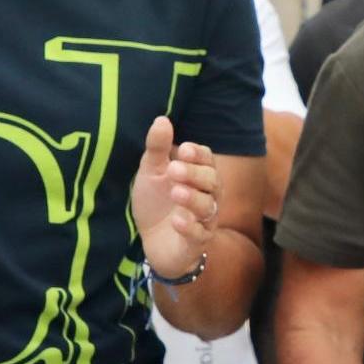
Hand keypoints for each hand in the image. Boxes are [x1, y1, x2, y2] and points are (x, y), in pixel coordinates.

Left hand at [128, 116, 220, 275]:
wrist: (151, 241)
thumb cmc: (156, 202)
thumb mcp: (151, 172)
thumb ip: (157, 148)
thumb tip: (162, 119)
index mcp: (198, 175)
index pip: (208, 160)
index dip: (198, 154)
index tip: (183, 149)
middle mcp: (208, 196)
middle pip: (213, 182)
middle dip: (195, 174)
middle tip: (173, 170)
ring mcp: (204, 221)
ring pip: (208, 207)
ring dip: (193, 198)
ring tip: (175, 192)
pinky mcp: (196, 243)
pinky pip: (199, 235)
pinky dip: (189, 227)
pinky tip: (177, 220)